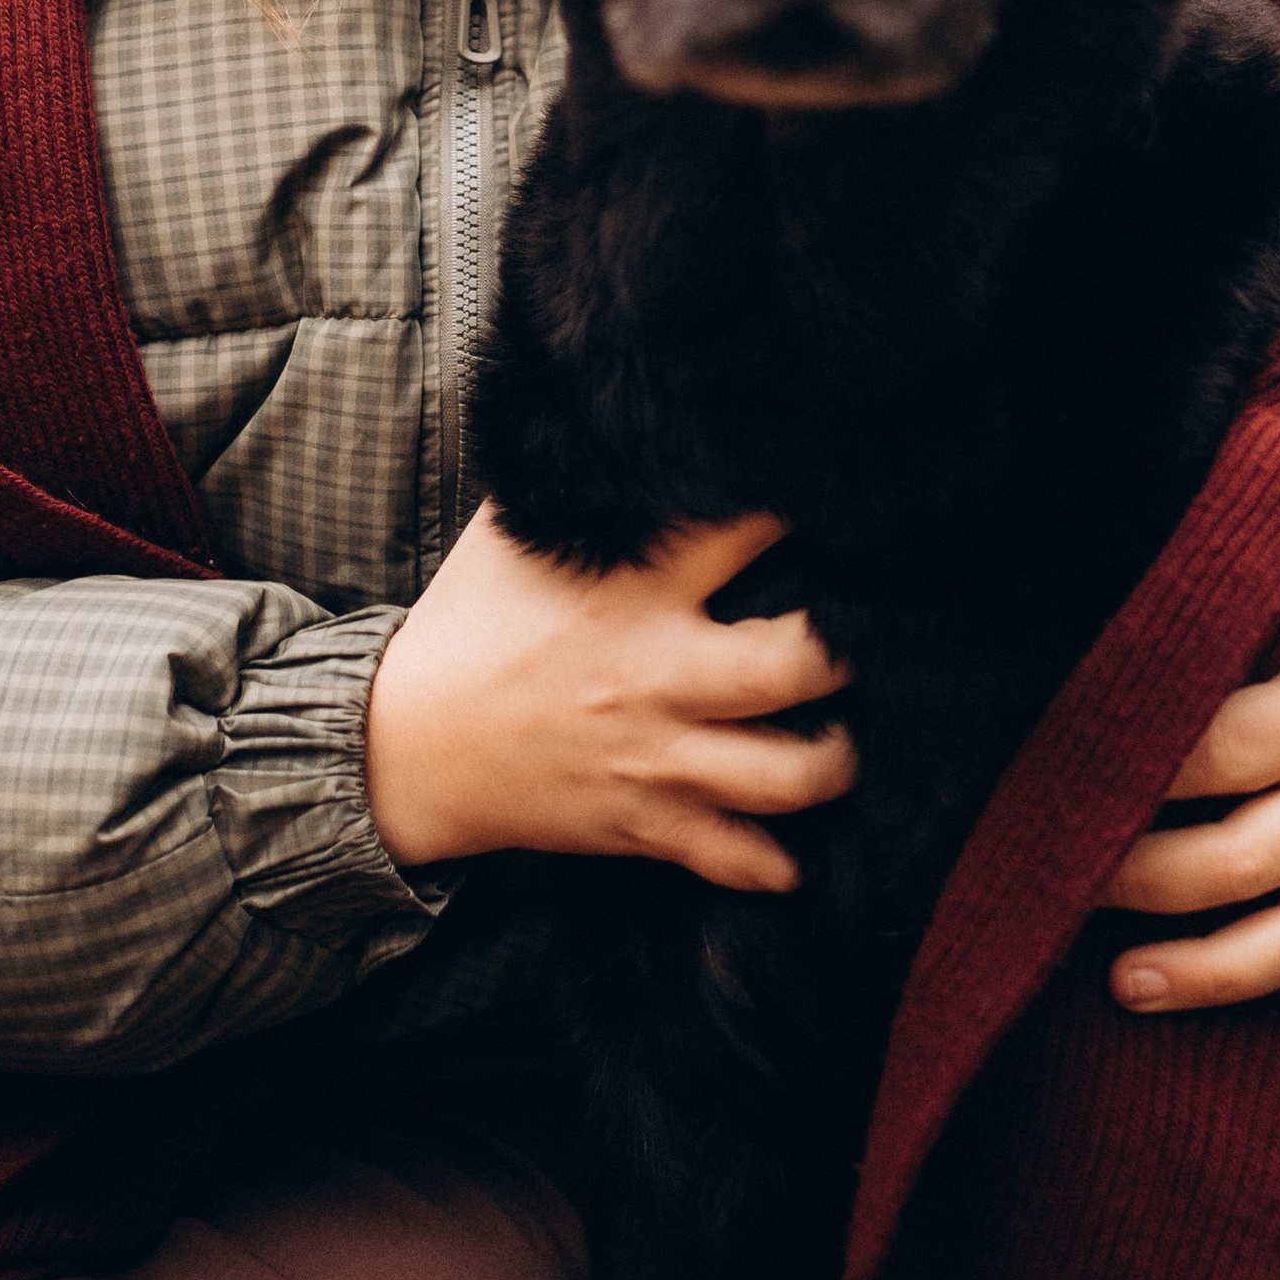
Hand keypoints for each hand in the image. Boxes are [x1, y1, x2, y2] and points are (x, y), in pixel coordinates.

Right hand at [365, 504, 855, 891]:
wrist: (405, 746)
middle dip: (851, 651)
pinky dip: (778, 861)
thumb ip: (582, 483)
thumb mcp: (515, 534)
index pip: (747, 532)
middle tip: (874, 635)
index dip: (808, 510)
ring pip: (790, 773)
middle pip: (796, 665)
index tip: (851, 501)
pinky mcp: (643, 823)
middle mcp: (658, 673)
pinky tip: (802, 848)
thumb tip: (617, 418)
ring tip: (853, 736)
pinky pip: (735, 855)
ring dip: (839, 758)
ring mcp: (657, 757)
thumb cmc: (468, 624)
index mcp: (634, 590)